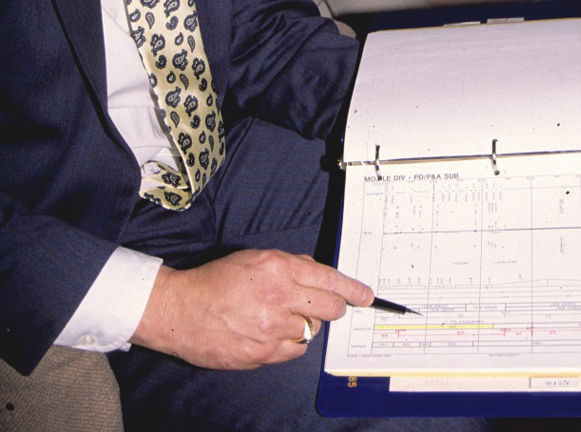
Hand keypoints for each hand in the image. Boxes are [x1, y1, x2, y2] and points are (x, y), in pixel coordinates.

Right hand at [132, 248, 372, 369]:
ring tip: (278, 317)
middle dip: (332, 307)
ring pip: (311, 330)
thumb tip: (317, 273)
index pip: (330, 279)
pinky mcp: (263, 354)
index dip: (353, 290)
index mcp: (280, 268)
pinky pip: (295, 350)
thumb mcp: (255, 258)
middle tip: (324, 306)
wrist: (181, 310)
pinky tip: (271, 333)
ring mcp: (272, 329)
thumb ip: (290, 264)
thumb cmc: (216, 280)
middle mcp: (280, 298)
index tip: (366, 296)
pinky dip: (290, 343)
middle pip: (329, 308)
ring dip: (303, 324)